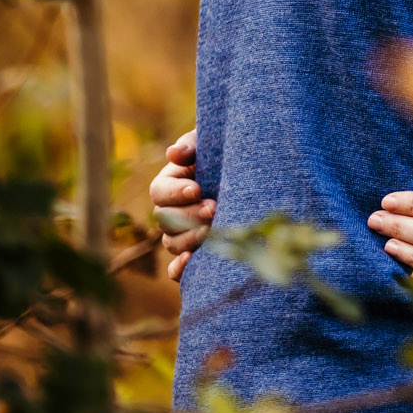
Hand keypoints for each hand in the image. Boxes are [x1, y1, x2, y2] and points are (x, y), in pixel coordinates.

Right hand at [149, 129, 213, 280]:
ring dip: (189, 238)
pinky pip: (177, 269)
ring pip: (172, 243)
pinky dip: (179, 269)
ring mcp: (182, 233)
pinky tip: (191, 262)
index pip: (159, 191)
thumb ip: (192, 146)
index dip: (174, 192)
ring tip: (213, 229)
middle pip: (165, 220)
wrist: (253, 172)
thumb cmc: (226, 153)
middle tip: (213, 209)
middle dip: (188, 215)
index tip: (196, 189)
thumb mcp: (210, 143)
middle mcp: (172, 211)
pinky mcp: (195, 251)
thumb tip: (174, 154)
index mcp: (170, 183)